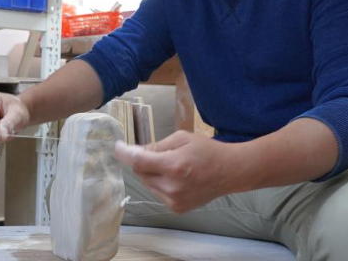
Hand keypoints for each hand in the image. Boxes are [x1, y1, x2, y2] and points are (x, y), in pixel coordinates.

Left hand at [114, 130, 252, 212]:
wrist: (230, 172)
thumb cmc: (206, 150)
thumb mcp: (181, 138)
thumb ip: (157, 145)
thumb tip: (135, 151)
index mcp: (173, 166)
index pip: (138, 162)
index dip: (124, 154)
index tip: (117, 147)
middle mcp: (172, 186)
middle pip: (141, 173)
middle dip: (142, 162)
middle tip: (156, 154)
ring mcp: (174, 200)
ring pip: (148, 184)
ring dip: (151, 173)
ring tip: (171, 166)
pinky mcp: (177, 208)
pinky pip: (157, 193)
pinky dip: (160, 184)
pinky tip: (176, 178)